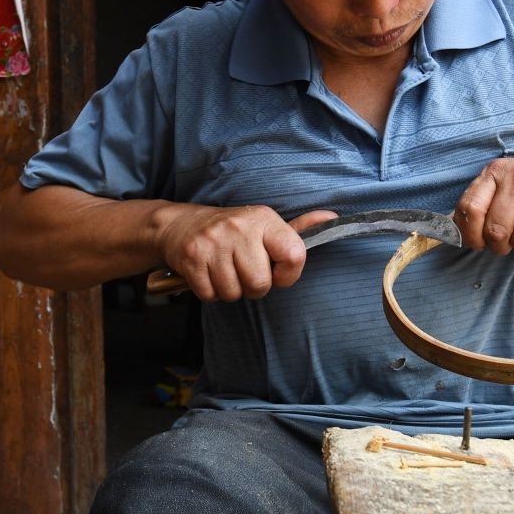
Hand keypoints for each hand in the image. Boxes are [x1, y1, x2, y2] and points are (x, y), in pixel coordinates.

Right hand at [157, 206, 337, 301]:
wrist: (180, 225)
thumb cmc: (232, 231)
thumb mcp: (265, 224)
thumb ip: (298, 229)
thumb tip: (333, 219)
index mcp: (264, 220)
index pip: (294, 255)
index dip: (287, 275)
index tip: (276, 272)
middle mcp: (239, 228)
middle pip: (260, 284)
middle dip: (254, 287)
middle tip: (244, 272)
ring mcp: (213, 243)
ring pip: (234, 293)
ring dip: (231, 290)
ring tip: (225, 271)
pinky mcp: (192, 258)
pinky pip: (211, 295)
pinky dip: (211, 292)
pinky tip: (209, 274)